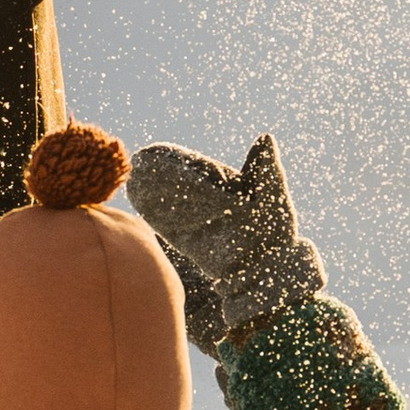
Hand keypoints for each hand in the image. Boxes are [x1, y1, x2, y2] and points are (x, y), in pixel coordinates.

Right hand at [125, 131, 326, 336]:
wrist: (265, 273)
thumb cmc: (274, 234)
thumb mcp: (272, 196)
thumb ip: (265, 169)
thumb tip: (266, 136)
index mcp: (228, 185)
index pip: (197, 167)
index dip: (176, 160)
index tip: (154, 153)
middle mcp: (209, 200)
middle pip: (178, 182)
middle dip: (159, 173)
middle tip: (139, 163)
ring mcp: (197, 219)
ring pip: (169, 201)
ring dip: (152, 190)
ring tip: (134, 179)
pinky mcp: (188, 240)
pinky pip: (166, 223)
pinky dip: (152, 212)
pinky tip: (138, 201)